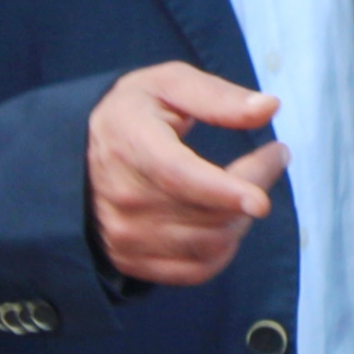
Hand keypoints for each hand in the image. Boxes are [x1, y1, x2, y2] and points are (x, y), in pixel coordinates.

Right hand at [85, 64, 285, 285]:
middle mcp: (122, 197)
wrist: (78, 151)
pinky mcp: (130, 259)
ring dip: (242, 218)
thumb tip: (269, 107)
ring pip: (208, 244)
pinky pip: (195, 270)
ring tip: (249, 186)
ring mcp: (124, 234)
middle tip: (274, 156)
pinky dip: (224, 250)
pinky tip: (228, 220)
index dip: (222, 191)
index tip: (261, 200)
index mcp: (130, 144)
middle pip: (206, 214)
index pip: (177, 176)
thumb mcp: (168, 84)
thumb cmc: (134, 112)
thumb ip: (217, 97)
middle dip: (254, 187)